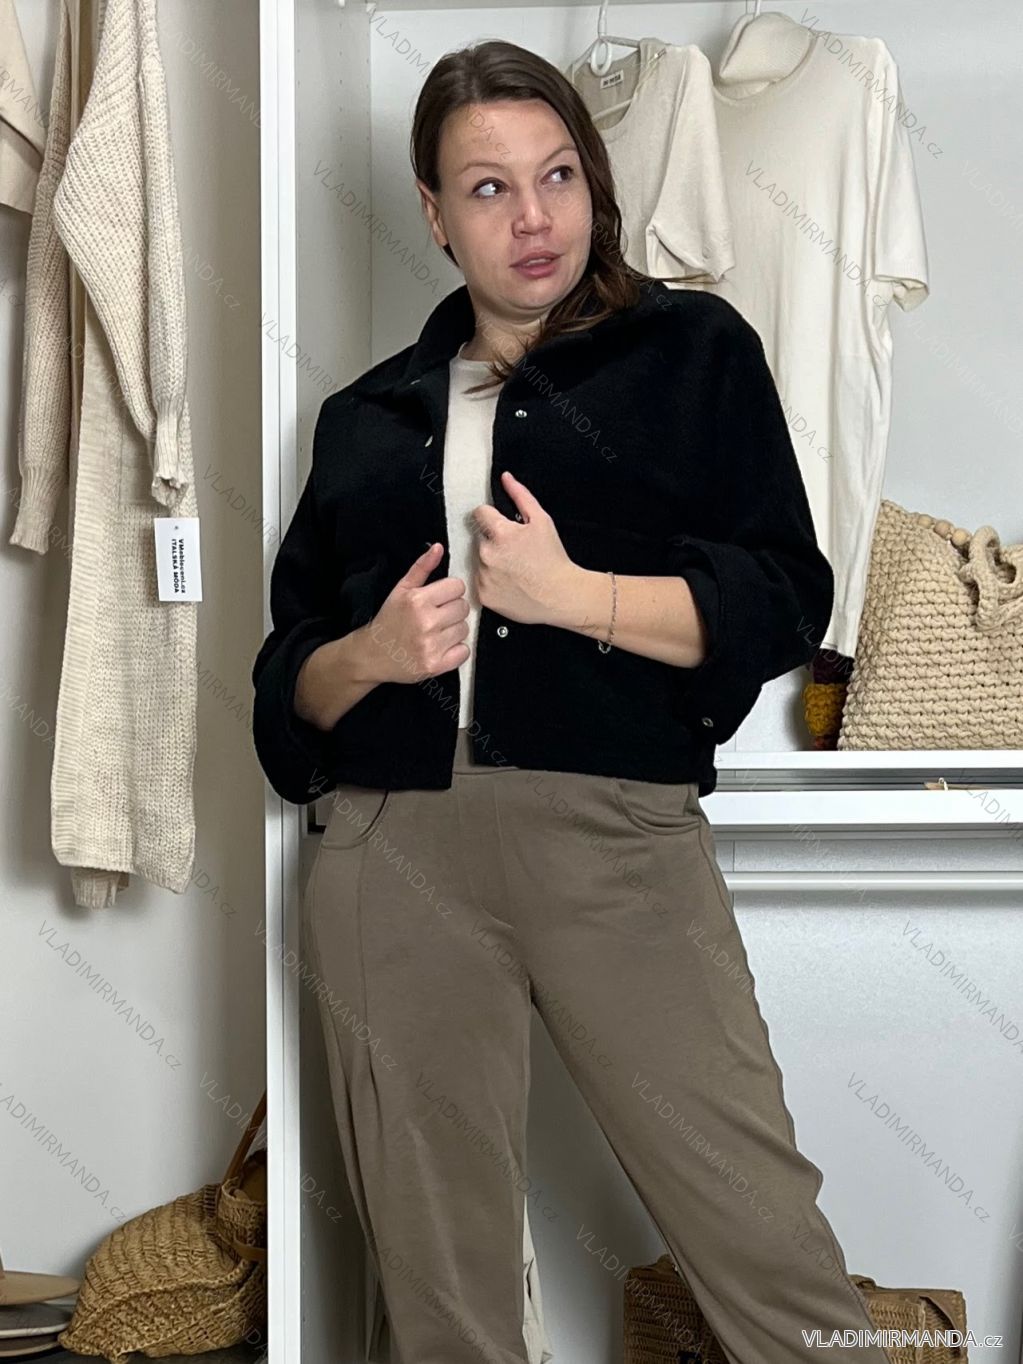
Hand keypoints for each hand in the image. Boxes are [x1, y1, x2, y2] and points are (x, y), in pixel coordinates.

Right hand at [365, 543, 470, 682]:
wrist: (373, 654)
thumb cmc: (389, 620)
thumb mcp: (401, 590)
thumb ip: (421, 568)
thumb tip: (438, 548)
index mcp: (418, 601)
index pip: (457, 587)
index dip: (450, 592)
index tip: (440, 599)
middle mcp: (426, 623)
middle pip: (463, 608)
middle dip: (452, 610)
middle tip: (438, 616)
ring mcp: (431, 646)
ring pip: (465, 629)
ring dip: (454, 630)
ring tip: (437, 632)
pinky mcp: (436, 665)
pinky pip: (464, 651)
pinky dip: (456, 649)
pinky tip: (441, 646)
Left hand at [471, 471, 580, 625]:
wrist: (560, 596)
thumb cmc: (553, 560)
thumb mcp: (541, 521)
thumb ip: (520, 496)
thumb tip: (506, 478)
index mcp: (499, 532)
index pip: (479, 514)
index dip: (492, 517)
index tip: (502, 527)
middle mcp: (486, 554)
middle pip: (480, 538)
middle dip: (493, 541)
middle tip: (515, 552)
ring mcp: (483, 576)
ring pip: (479, 561)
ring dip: (491, 562)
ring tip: (514, 569)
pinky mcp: (483, 595)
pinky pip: (480, 582)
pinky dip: (491, 582)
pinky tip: (510, 583)